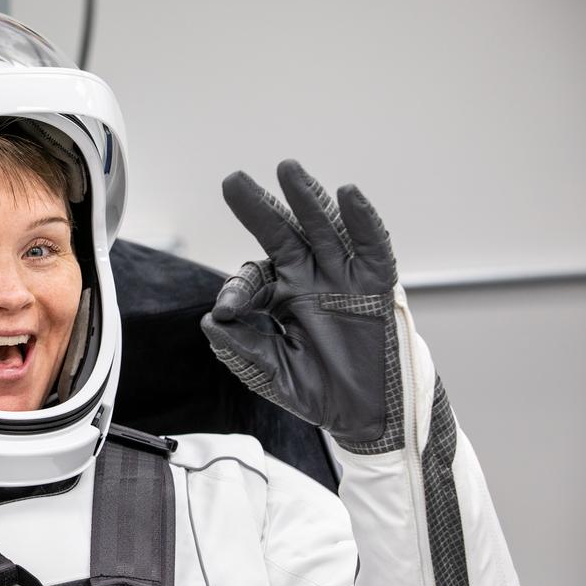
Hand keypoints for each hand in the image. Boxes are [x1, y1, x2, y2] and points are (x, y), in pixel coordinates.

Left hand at [200, 160, 401, 450]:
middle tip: (232, 180)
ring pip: (323, 228)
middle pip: (282, 233)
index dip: (238, 289)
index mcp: (281, 296)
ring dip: (306, 198)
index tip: (226, 310)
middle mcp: (310, 277)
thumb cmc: (319, 391)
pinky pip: (371, 246)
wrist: (366, 415)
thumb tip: (209, 322)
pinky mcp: (376, 285)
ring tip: (286, 169)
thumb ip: (243, 349)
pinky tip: (347, 193)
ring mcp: (343, 277)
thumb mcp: (274, 373)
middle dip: (258, 207)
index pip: (254, 278)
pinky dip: (362, 219)